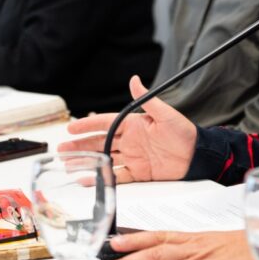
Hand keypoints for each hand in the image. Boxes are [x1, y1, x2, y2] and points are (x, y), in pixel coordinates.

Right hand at [60, 75, 196, 182]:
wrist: (198, 155)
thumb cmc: (184, 132)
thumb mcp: (165, 114)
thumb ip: (147, 99)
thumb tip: (134, 80)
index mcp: (134, 124)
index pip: (105, 123)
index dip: (88, 125)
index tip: (72, 128)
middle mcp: (130, 140)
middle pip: (100, 142)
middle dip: (80, 146)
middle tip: (61, 150)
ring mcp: (133, 157)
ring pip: (104, 159)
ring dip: (86, 161)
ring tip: (67, 165)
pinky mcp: (139, 172)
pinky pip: (117, 176)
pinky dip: (102, 178)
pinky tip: (87, 179)